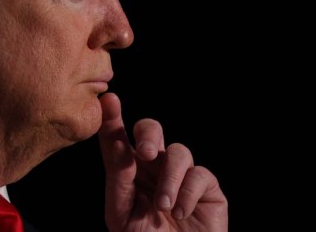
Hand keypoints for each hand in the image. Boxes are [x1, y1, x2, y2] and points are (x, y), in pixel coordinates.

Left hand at [98, 93, 227, 230]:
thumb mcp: (120, 214)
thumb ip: (118, 180)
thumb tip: (119, 144)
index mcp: (130, 170)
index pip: (119, 138)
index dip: (113, 119)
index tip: (109, 101)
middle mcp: (154, 166)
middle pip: (151, 129)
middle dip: (148, 134)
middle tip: (146, 153)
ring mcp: (182, 174)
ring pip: (179, 151)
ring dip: (170, 179)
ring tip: (164, 207)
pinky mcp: (207, 187)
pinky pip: (200, 174)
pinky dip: (188, 193)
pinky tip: (180, 212)